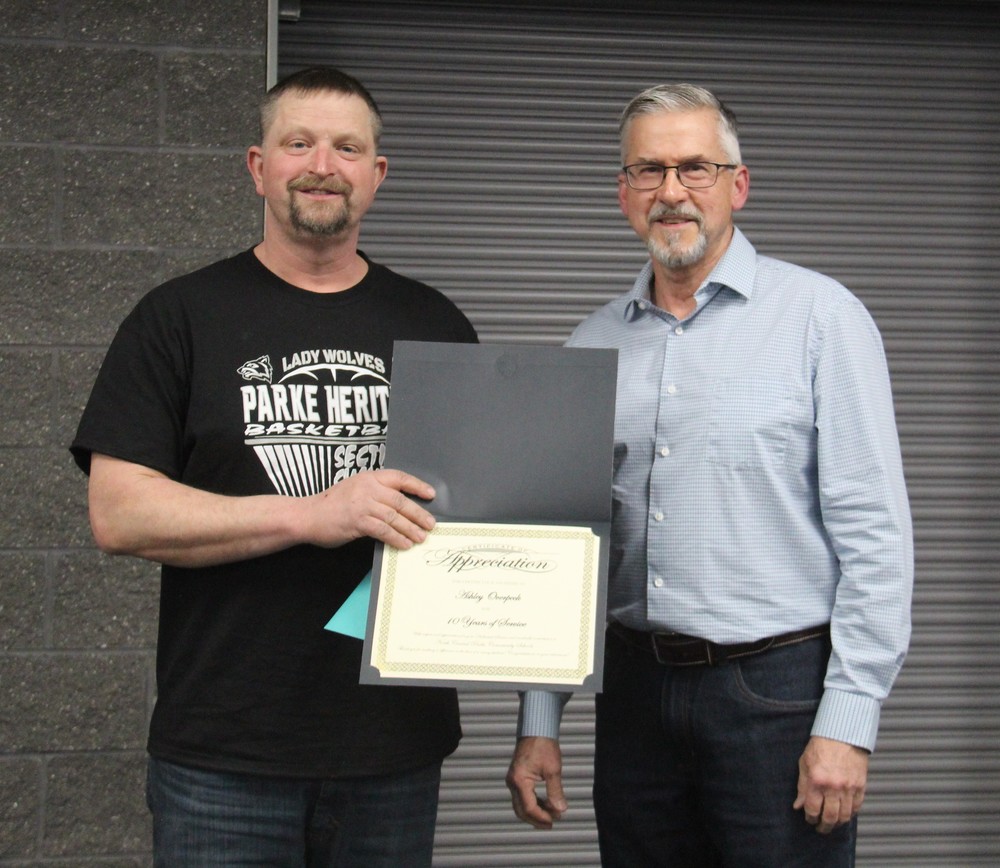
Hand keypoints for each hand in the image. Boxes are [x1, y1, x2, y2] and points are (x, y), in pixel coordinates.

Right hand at [307, 469, 436, 549]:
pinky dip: (396, 538)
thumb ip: (375, 494)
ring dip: (410, 529)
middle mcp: (368, 488)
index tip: (431, 494)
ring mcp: (362, 504)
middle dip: (418, 514)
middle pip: (400, 501)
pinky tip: (404, 544)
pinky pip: (383, 530)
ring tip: (421, 537)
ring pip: (394, 517)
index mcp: (369, 477)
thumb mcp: (355, 490)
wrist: (308, 515)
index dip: (417, 485)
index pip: (399, 477)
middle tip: (430, 524)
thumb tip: (401, 508)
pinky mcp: (357, 521)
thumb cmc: (332, 505)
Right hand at [506, 736, 566, 829]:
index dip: (542, 817)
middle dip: (536, 819)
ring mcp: (512, 780)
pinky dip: (532, 803)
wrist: (536, 729)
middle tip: (551, 823)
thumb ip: (555, 791)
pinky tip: (545, 804)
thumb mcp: (553, 769)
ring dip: (534, 812)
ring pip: (520, 805)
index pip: (529, 808)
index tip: (555, 820)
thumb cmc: (543, 745)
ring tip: (551, 816)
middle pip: (521, 810)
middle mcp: (512, 782)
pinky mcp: (516, 777)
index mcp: (519, 780)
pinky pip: (521, 797)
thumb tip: (560, 809)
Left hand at [793, 736, 868, 833]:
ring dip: (838, 823)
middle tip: (821, 828)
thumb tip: (798, 806)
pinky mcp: (861, 786)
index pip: (813, 809)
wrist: (842, 735)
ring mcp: (849, 787)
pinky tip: (845, 814)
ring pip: (845, 815)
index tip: (810, 819)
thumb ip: (802, 786)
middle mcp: (834, 786)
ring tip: (833, 823)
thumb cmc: (821, 746)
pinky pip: (857, 807)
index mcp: (817, 780)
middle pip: (830, 817)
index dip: (810, 818)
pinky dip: (851, 814)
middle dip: (825, 826)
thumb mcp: (804, 763)